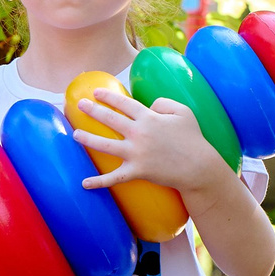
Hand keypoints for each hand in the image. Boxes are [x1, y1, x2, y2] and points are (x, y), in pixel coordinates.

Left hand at [71, 83, 232, 192]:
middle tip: (80, 105)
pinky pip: (114, 177)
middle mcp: (139, 133)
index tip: (96, 92)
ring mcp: (136, 153)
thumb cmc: (192, 138)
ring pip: (105, 145)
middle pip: (110, 119)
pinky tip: (84, 183)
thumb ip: (164, 103)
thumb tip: (148, 106)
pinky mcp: (137, 171)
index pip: (124, 103)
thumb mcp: (183, 112)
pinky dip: (98, 182)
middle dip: (93, 110)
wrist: (199, 166)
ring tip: (75, 134)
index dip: (108, 96)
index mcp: (149, 118)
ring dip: (88, 139)